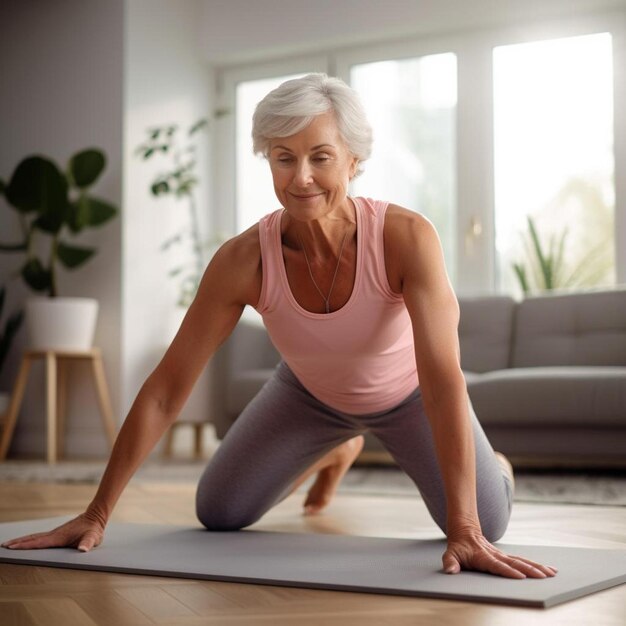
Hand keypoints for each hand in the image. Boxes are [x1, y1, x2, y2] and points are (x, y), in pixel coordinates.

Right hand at [1, 509, 105, 552]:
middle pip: (32, 539)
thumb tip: (83, 550)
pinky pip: (40, 538)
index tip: (12, 547)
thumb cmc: (93, 529)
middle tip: (4, 546)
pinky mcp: (57, 534)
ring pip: (35, 537)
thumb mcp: (92, 537)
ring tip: (9, 544)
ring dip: (22, 541)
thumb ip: (88, 543)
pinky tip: (26, 542)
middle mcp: (54, 534)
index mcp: (59, 537)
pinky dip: (30, 540)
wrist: (95, 517)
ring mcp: (55, 533)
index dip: (25, 546)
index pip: (39, 542)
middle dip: (18, 543)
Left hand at [442, 531, 557, 578]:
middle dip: (529, 570)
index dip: (508, 571)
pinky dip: (535, 564)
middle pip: (514, 563)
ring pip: (521, 561)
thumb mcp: (451, 553)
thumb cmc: (458, 546)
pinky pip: (522, 560)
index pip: (497, 565)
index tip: (520, 576)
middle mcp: (495, 555)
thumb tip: (450, 571)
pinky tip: (548, 569)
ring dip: (536, 567)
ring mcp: (501, 555)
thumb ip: (450, 562)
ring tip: (551, 573)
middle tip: (544, 576)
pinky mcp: (506, 556)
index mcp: (483, 557)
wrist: (464, 529)